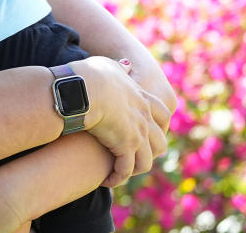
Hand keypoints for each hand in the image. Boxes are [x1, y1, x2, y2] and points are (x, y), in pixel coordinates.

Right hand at [70, 56, 169, 186]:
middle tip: (131, 157)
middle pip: (160, 142)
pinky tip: (106, 180)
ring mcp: (138, 133)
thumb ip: (119, 68)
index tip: (144, 134)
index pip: (162, 114)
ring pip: (146, 161)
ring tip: (119, 172)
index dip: (157, 126)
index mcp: (141, 97)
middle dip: (149, 152)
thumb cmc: (89, 75)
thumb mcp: (108, 65)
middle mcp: (144, 116)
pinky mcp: (126, 146)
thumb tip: (126, 66)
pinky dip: (117, 177)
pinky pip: (125, 170)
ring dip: (133, 169)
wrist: (84, 89)